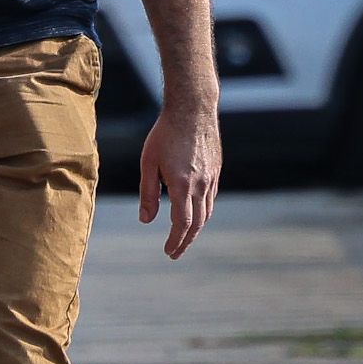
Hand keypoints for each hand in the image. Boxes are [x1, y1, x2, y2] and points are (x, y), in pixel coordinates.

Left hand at [139, 93, 220, 258]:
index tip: (168, 252)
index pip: (181, 222)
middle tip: (175, 253)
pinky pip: (211, 198)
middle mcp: (201, 185)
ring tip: (184, 238)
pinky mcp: (216, 170)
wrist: (193, 110)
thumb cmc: (165, 135)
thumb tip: (146, 220)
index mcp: (182, 185)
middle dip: (186, 240)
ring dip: (196, 228)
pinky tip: (196, 214)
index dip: (175, 240)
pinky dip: (204, 212)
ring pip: (207, 212)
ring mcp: (212, 178)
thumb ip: (147, 193)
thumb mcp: (148, 163)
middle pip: (197, 222)